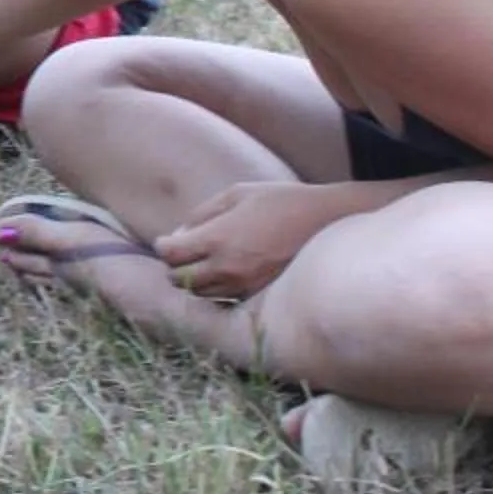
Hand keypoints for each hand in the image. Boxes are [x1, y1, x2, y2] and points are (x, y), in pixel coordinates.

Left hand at [154, 182, 354, 299]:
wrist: (329, 222)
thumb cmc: (281, 201)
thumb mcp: (236, 194)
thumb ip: (202, 214)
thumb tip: (179, 233)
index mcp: (218, 239)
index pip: (170, 255)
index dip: (163, 246)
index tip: (167, 240)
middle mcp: (228, 268)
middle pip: (179, 279)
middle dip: (175, 266)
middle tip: (183, 252)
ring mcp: (245, 286)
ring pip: (201, 294)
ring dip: (195, 280)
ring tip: (205, 262)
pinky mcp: (261, 296)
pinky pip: (225, 300)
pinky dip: (218, 290)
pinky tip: (226, 273)